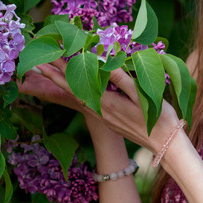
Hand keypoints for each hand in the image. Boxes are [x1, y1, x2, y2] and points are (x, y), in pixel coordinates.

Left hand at [17, 58, 179, 152]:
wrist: (164, 144)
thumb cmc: (158, 119)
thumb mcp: (142, 95)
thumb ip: (121, 78)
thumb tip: (104, 61)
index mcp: (106, 103)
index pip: (76, 84)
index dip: (59, 71)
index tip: (45, 59)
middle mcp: (100, 111)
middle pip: (71, 90)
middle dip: (54, 76)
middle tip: (37, 63)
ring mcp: (104, 116)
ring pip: (77, 96)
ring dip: (63, 83)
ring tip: (50, 72)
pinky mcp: (109, 119)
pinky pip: (86, 102)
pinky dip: (76, 90)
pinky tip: (74, 86)